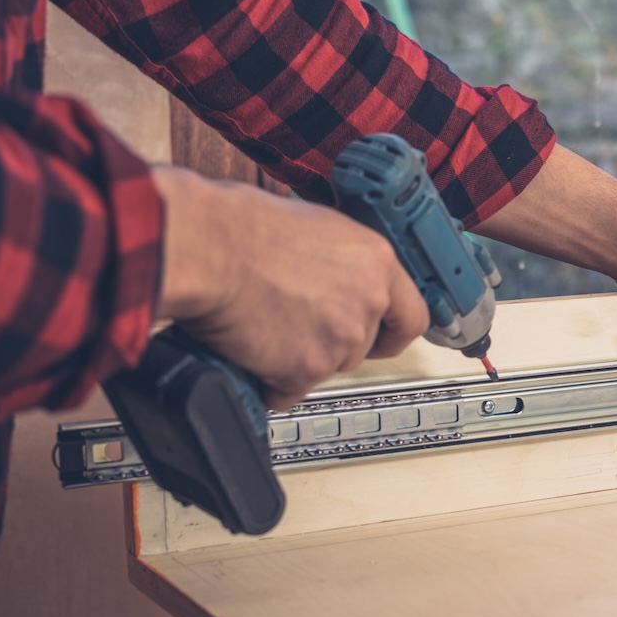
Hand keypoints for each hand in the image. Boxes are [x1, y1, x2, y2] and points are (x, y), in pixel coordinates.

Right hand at [153, 165, 427, 409]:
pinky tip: (251, 351)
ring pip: (328, 368)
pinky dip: (269, 381)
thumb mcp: (315, 226)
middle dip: (333, 343)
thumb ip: (342, 262)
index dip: (392, 332)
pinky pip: (290, 390)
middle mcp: (368, 301)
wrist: (205, 247)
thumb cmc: (240, 227)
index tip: (382, 339)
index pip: (411, 316)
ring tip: (267, 327)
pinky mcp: (306, 369)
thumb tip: (338, 277)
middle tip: (298, 325)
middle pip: (364, 346)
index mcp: (376, 261)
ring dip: (300, 360)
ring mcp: (340, 339)